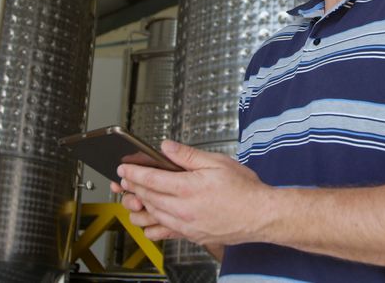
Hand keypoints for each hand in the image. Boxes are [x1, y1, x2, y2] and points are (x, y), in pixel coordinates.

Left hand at [117, 140, 272, 246]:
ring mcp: (186, 225)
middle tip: (124, 181)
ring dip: (140, 206)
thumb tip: (167, 147)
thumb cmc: (244, 190)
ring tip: (134, 197)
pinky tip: (151, 218)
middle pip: (147, 198)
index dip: (133, 173)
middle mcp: (183, 210)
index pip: (151, 180)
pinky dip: (152, 225)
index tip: (124, 169)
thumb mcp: (217, 162)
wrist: (260, 215)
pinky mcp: (190, 235)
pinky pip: (163, 233)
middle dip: (132, 188)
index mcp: (188, 188)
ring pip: (152, 216)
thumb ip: (187, 155)